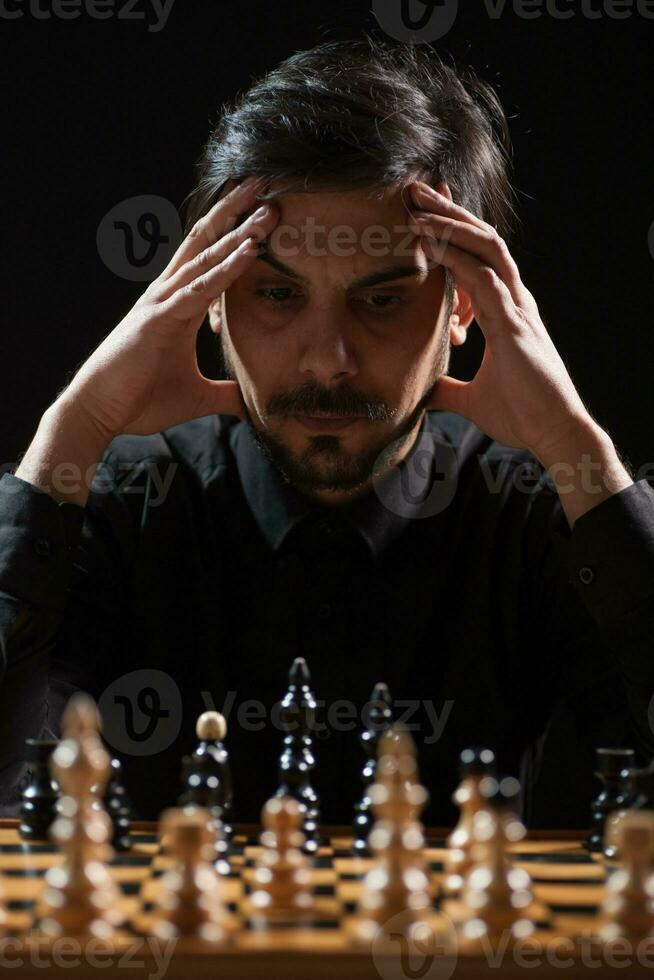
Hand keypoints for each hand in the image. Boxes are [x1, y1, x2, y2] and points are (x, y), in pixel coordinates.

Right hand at [58, 177, 278, 439]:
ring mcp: (163, 302)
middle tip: (265, 186)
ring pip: (207, 257)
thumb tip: (251, 401)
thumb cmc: (140, 400)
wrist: (99, 411)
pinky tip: (249, 250)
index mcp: (178, 306)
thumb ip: (225, 395)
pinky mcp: (160, 318)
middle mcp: (169, 294)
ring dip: (238, 231)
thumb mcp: (196, 397)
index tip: (260, 214)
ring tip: (266, 207)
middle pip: (206, 244)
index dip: (233, 235)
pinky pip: (200, 288)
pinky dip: (226, 269)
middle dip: (236, 215)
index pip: (210, 261)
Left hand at [408, 181, 596, 459]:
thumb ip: (447, 389)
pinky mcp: (513, 323)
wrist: (554, 432)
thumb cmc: (522, 414)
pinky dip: (455, 256)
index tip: (421, 216)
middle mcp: (514, 300)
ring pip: (485, 247)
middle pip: (482, 240)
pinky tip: (430, 242)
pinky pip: (482, 278)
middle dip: (449, 212)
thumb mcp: (471, 399)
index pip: (477, 258)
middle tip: (415, 190)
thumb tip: (423, 390)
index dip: (452, 233)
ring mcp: (517, 307)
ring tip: (418, 206)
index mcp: (507, 311)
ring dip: (450, 223)